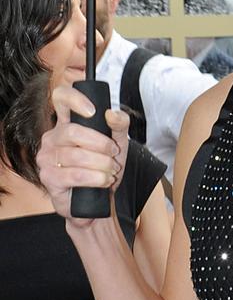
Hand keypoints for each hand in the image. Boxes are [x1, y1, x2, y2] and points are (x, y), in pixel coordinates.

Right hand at [37, 84, 128, 225]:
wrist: (97, 201)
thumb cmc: (103, 168)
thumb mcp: (118, 143)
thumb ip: (119, 125)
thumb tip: (112, 114)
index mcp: (66, 124)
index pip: (60, 98)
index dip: (74, 99)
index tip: (93, 111)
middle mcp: (52, 138)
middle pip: (72, 131)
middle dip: (100, 144)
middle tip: (114, 153)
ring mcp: (47, 158)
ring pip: (76, 156)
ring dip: (102, 164)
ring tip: (112, 170)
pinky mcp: (49, 178)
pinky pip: (74, 175)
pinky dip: (95, 178)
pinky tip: (104, 181)